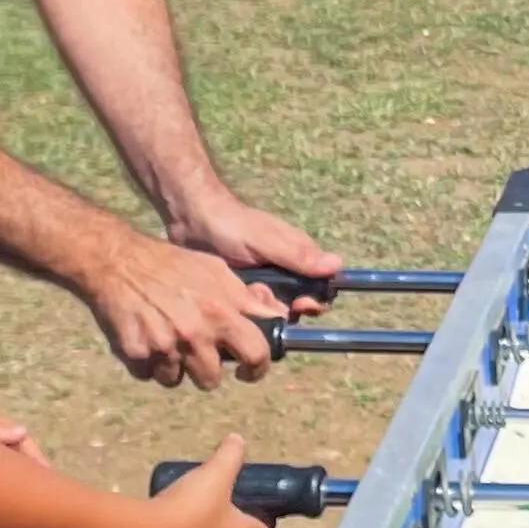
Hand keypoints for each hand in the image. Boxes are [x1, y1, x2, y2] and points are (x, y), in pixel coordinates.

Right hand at [81, 228, 282, 388]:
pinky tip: (146, 339)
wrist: (118, 262)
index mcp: (220, 312)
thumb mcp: (217, 271)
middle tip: (200, 357)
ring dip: (176, 368)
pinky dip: (149, 363)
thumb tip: (277, 317)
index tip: (249, 369)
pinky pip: (149, 375)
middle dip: (210, 372)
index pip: (256, 354)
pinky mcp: (136, 355)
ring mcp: (164, 346)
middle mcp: (195, 333)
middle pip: (212, 380)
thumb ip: (245, 299)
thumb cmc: (171, 264)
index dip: (257, 367)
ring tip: (169, 342)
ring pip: (178, 380)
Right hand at [136, 432, 274, 527]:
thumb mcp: (216, 473)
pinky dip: (187, 525)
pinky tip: (176, 508)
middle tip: (227, 487)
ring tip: (199, 493)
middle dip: (235, 509)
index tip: (258, 490)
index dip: (266, 508)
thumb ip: (230, 455)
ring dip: (209, 517)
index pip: (265, 526)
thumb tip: (237, 439)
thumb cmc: (191, 507)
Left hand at [170, 193, 343, 293]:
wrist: (190, 218)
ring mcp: (263, 281)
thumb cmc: (232, 225)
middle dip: (283, 307)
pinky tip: (232, 298)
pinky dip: (244, 307)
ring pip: (274, 308)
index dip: (315, 301)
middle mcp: (285, 271)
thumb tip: (338, 265)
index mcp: (299, 257)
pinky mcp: (242, 289)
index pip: (321, 287)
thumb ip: (299, 257)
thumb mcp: (267, 241)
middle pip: (298, 303)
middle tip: (263, 296)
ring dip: (261, 307)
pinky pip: (251, 308)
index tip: (300, 305)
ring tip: (245, 292)